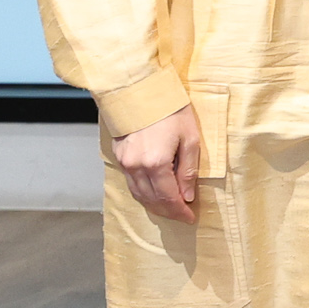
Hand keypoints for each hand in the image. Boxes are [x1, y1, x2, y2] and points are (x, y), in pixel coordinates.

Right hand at [111, 106, 204, 221]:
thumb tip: (187, 195)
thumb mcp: (189, 138)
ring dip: (154, 205)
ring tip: (168, 208)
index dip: (180, 211)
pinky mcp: (118, 156)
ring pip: (139, 194)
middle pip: (152, 200)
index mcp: (156, 163)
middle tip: (181, 216)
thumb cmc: (170, 110)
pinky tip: (153, 193)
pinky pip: (131, 182)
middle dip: (168, 211)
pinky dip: (143, 192)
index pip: (168, 197)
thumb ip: (188, 169)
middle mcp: (136, 166)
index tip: (190, 217)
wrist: (140, 90)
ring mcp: (125, 162)